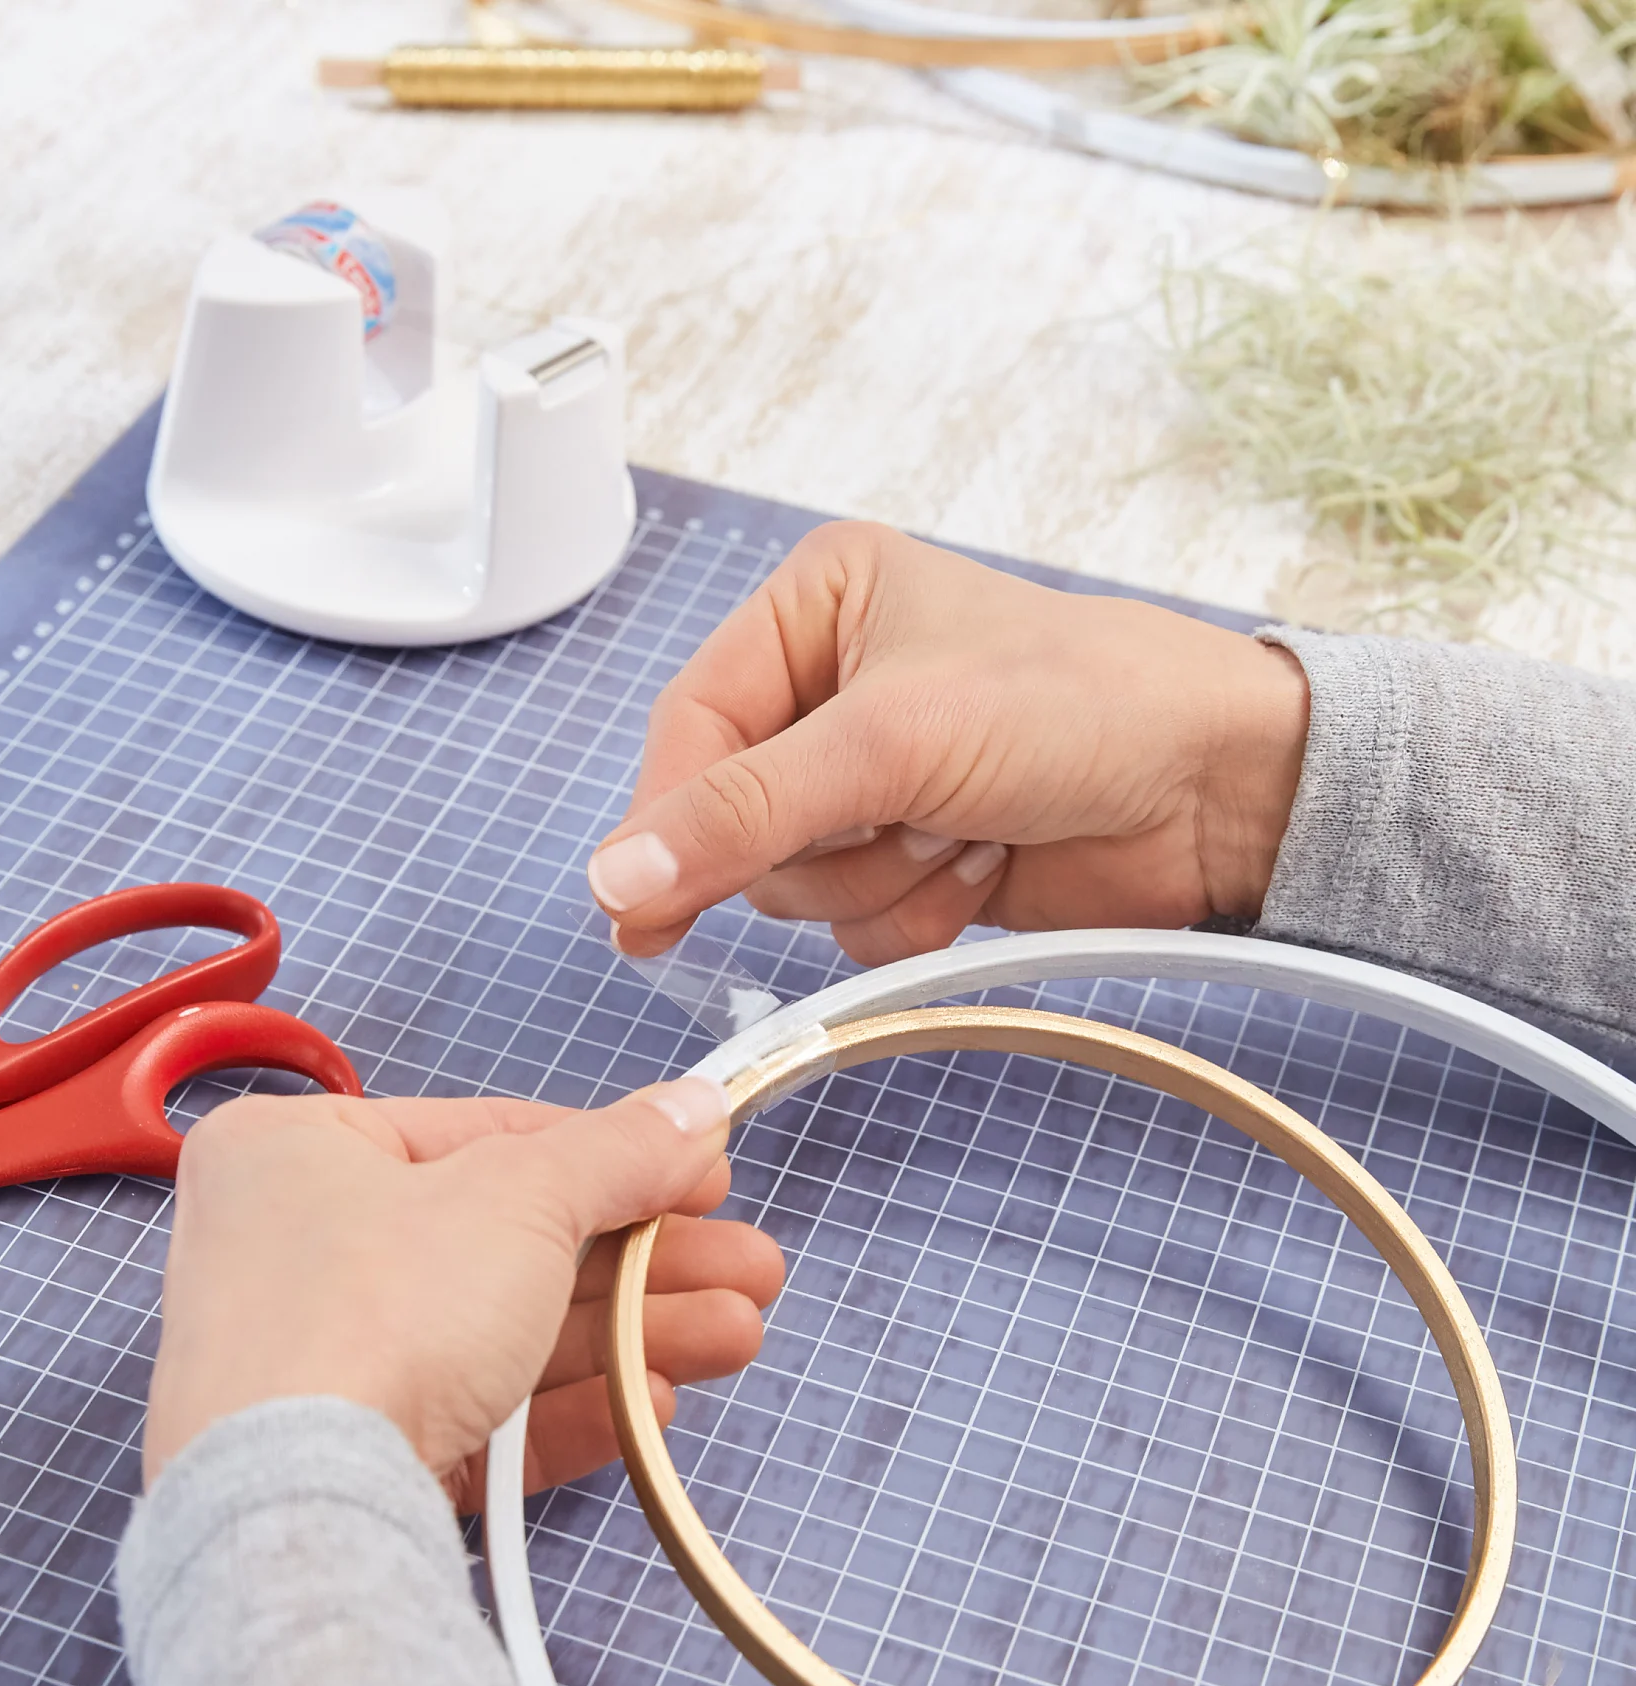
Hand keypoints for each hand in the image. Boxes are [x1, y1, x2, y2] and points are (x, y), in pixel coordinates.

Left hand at [144, 1080, 780, 1512]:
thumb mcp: (521, 1196)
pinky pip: (478, 1417)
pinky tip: (655, 1404)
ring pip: (507, 1335)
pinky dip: (570, 1407)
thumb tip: (698, 1106)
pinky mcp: (357, 1464)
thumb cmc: (385, 1301)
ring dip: (632, 1333)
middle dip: (646, 1261)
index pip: (486, 1134)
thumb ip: (619, 1152)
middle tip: (752, 1270)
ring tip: (738, 1336)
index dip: (610, 1152)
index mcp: (301, 1151)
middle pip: (511, 1241)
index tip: (706, 1173)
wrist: (300, 1507)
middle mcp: (299, 1251)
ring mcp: (325, 1366)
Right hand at [587, 523, 1309, 963]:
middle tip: (902, 815)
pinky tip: (986, 863)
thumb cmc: (1082, 704)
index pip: (688, 728)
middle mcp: (831, 691)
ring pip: (792, 887)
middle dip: (824, 842)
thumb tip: (616, 874)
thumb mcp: (891, 739)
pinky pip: (851, 928)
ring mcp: (871, 783)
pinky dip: (917, 913)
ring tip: (965, 827)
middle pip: (733, 820)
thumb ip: (745, 812)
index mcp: (813, 608)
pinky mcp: (910, 858)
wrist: (1219, 789)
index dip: (666, 819)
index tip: (638, 905)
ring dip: (880, 881)